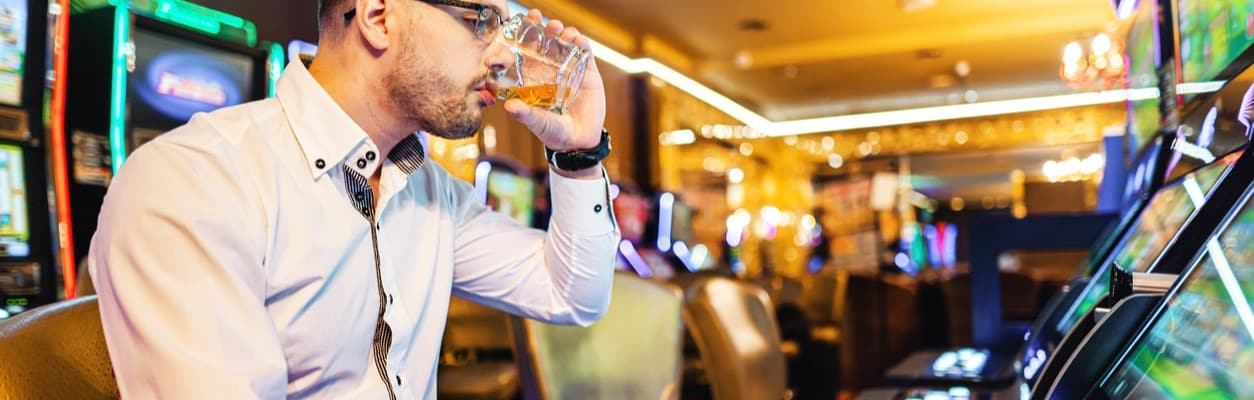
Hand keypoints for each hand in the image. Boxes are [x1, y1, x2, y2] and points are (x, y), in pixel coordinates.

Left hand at [503, 10, 605, 178]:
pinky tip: (576, 38)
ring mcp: (569, 70)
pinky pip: (584, 53)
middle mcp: (549, 71)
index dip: (519, 39)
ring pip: (563, 44)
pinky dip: (581, 42)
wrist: (580, 142)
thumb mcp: (538, 123)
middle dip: (538, 27)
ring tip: (557, 28)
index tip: (514, 27)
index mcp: (533, 78)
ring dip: (559, 31)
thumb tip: (509, 107)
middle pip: (543, 43)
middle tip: (536, 17)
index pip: (523, 53)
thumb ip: (526, 115)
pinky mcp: (587, 73)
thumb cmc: (553, 133)